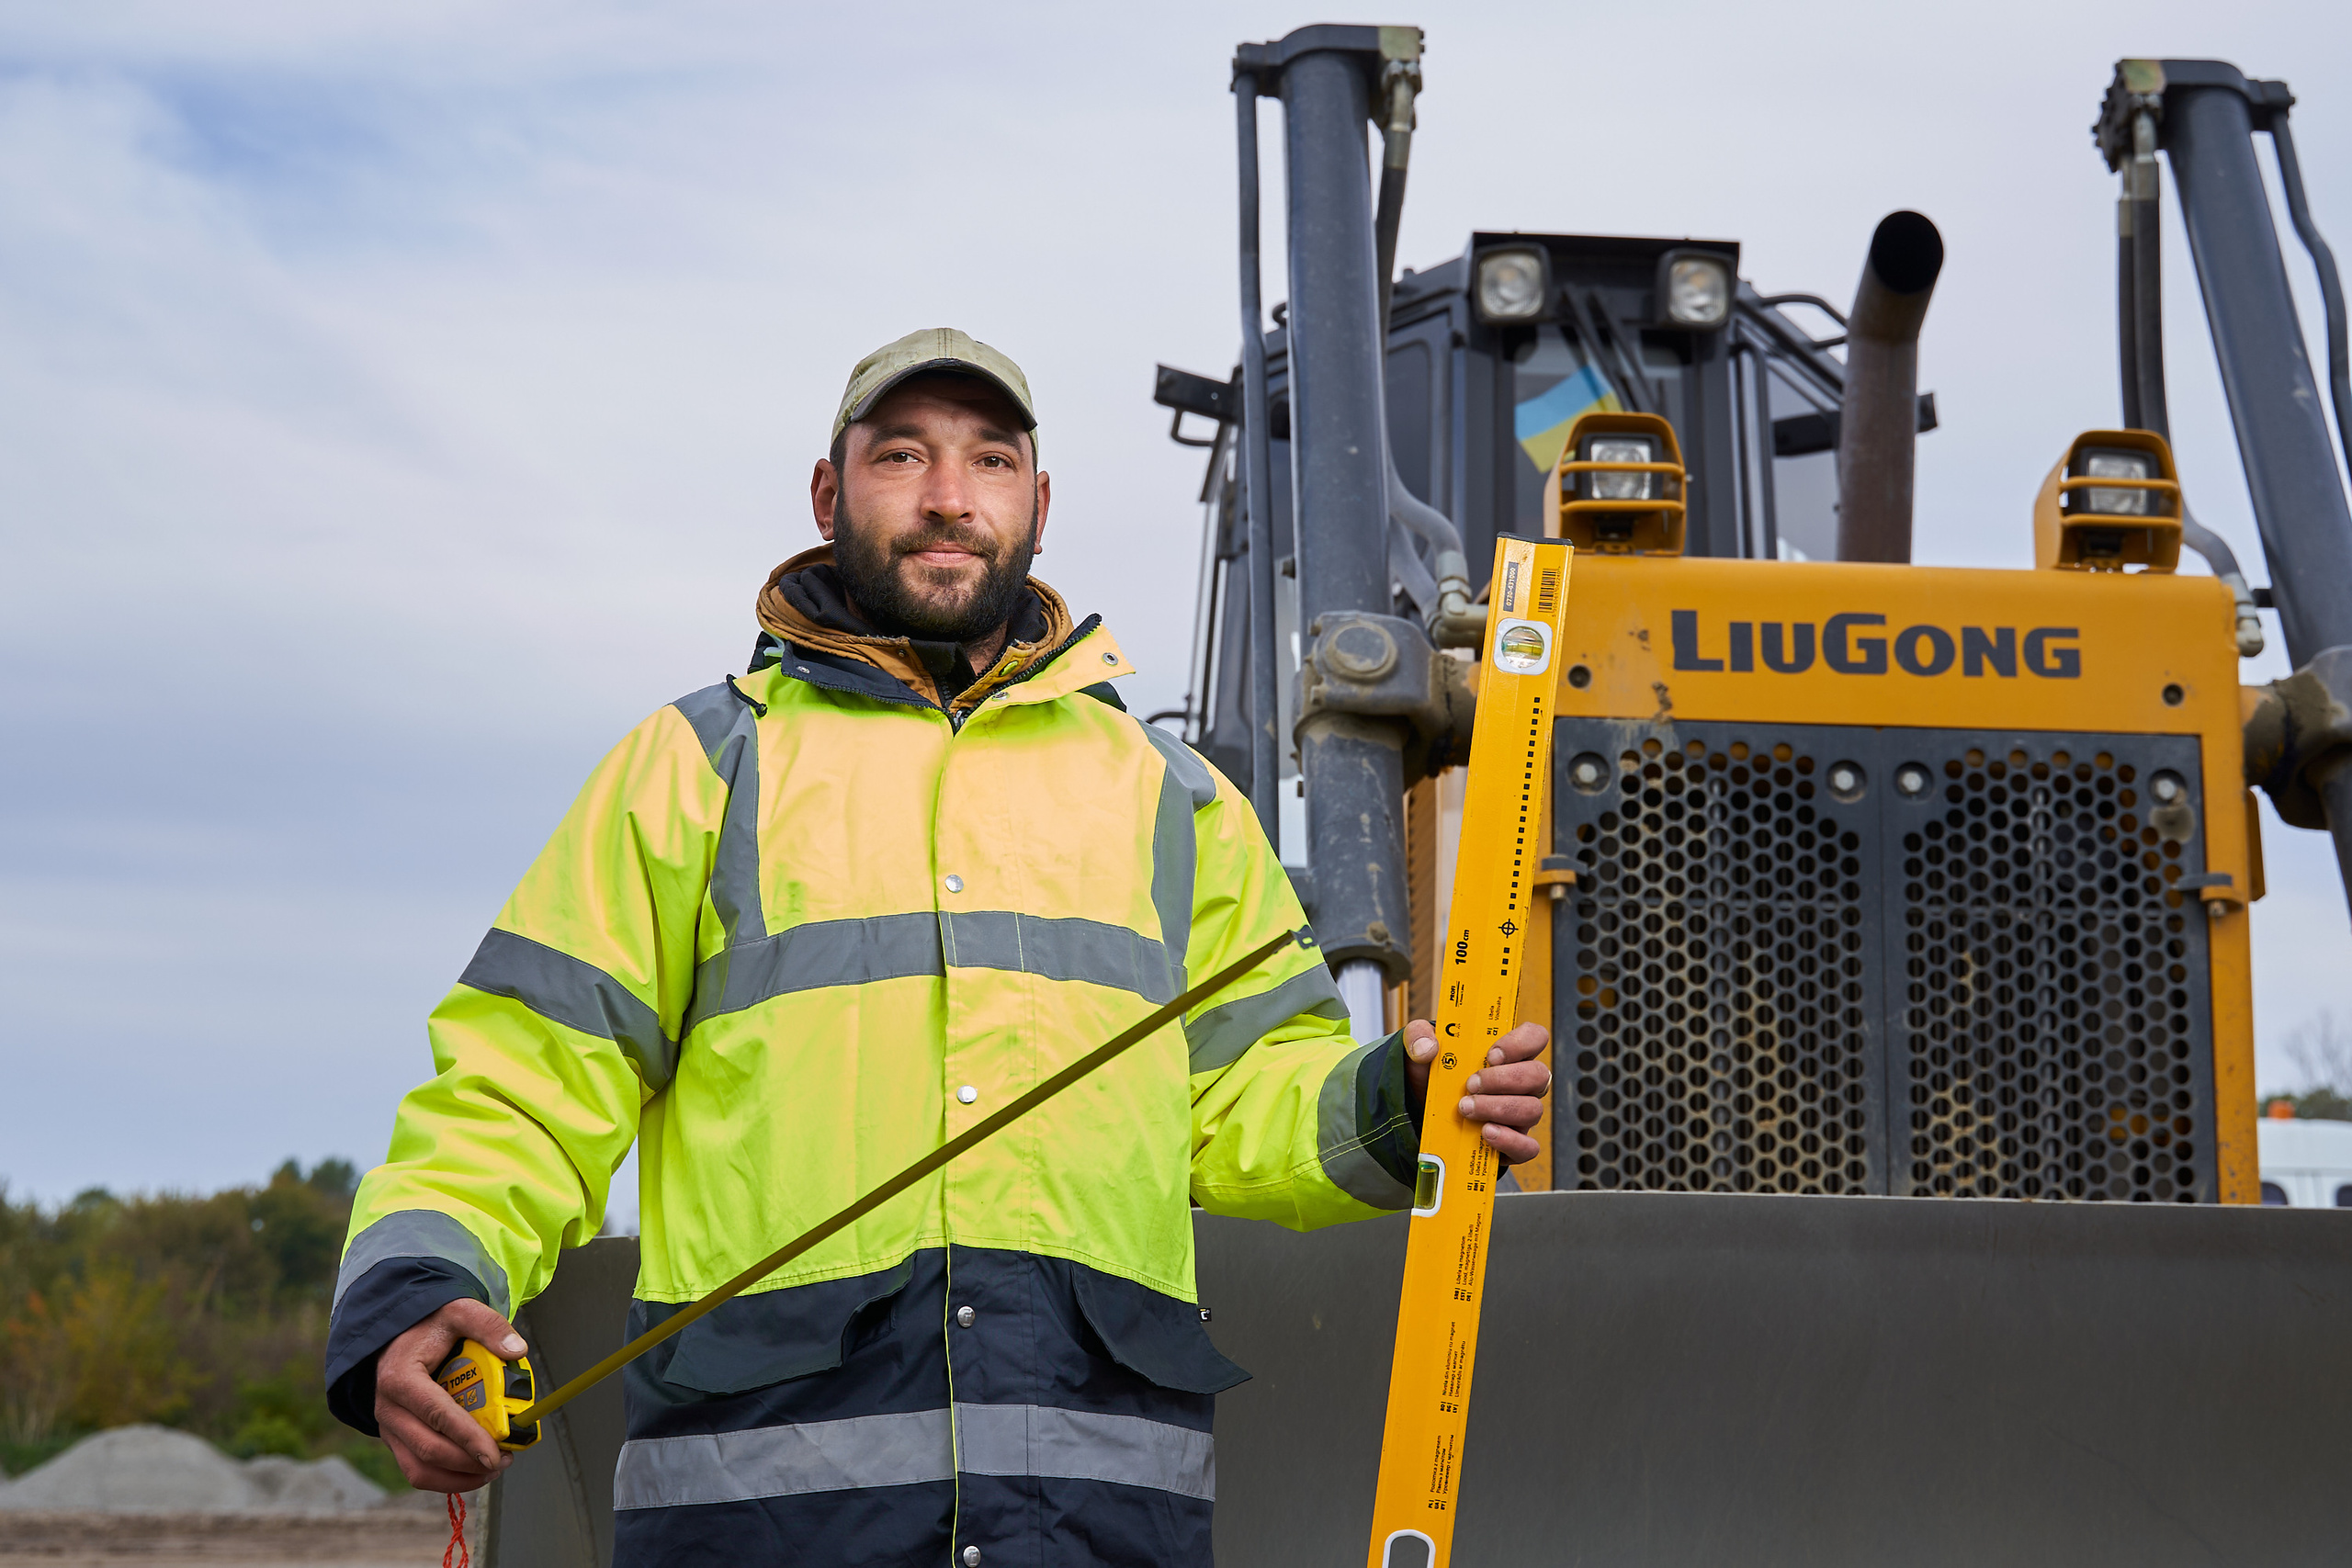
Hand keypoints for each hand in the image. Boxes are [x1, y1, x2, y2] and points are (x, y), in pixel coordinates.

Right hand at [374, 1298, 526, 1490]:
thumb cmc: (429, 1324)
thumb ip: (488, 1326)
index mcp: (401, 1378)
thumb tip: (517, 1351)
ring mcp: (389, 1427)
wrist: (398, 1333)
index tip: (495, 1452)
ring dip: (458, 1478)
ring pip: (419, 1470)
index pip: (437, 1415)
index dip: (468, 1438)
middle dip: (469, 1464)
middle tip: (504, 1460)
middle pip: (428, 1450)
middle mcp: (388, 1408)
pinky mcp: (395, 1439)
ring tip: (492, 1470)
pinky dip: (446, 1478)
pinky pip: (417, 1469)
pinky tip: (473, 1471)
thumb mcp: (459, 1312)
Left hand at [1402, 1019, 1551, 1165]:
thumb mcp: (1420, 1047)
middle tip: (1471, 1084)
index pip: (1535, 1037)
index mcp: (1506, 1053)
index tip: (1491, 1055)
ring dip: (1499, 1108)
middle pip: (1538, 1075)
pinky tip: (1485, 1133)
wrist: (1420, 1111)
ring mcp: (1520, 1114)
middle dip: (1504, 1079)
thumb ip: (1418, 1036)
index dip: (1520, 1043)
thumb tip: (1427, 1047)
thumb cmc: (1432, 1074)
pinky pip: (1528, 1147)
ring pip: (1532, 1109)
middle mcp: (1520, 1083)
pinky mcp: (1513, 1143)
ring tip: (1466, 1108)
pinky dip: (1509, 1141)